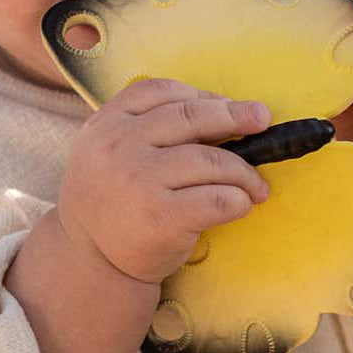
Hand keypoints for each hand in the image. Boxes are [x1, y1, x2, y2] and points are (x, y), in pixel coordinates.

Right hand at [60, 80, 271, 282]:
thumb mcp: (110, 152)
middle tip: (262, 119)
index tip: (228, 104)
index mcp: (107, 124)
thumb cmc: (115, 201)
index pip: (161, 91)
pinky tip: (241, 206)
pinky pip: (218, 199)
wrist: (91, 260)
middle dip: (236, 115)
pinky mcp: (161, 217)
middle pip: (192, 117)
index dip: (202, 94)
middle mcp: (119, 147)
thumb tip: (225, 111)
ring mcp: (139, 180)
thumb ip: (148, 128)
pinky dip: (239, 201)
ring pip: (213, 160)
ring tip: (256, 186)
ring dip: (245, 172)